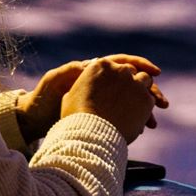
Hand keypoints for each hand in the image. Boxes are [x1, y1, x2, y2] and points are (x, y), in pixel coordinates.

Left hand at [16, 54, 167, 141]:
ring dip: (144, 110)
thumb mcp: (53, 82)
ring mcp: (101, 101)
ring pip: (129, 101)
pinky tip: (139, 131)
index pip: (123, 64)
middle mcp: (100, 84)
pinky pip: (121, 117)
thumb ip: (69, 72)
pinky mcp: (98, 117)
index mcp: (92, 71)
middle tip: (163, 104)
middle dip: (150, 92)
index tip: (155, 72)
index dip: (141, 66)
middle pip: (132, 83)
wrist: (33, 119)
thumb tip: (89, 64)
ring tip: (152, 123)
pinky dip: (132, 122)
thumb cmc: (41, 98)